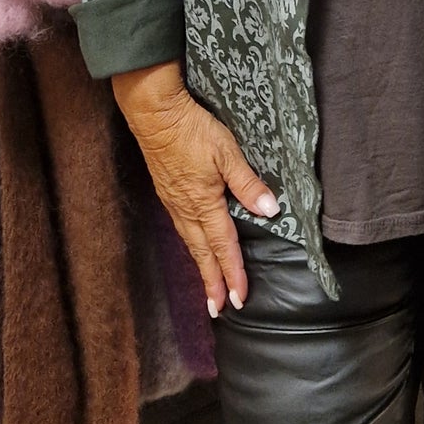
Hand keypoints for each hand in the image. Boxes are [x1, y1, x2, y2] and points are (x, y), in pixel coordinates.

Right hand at [112, 60, 278, 316]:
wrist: (154, 113)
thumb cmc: (192, 129)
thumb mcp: (227, 152)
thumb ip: (247, 183)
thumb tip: (269, 209)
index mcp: (203, 203)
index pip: (223, 246)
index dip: (233, 273)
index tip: (239, 299)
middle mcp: (186, 209)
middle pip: (202, 254)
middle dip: (212, 283)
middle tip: (219, 310)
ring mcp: (173, 202)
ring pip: (190, 243)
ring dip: (201, 268)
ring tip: (208, 288)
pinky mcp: (167, 192)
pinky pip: (182, 229)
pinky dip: (192, 246)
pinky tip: (196, 247)